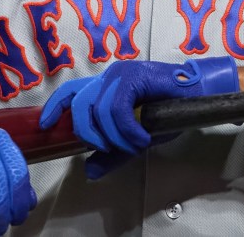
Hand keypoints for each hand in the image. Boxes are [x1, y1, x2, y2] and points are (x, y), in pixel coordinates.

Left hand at [38, 57, 237, 178]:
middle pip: (80, 106)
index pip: (71, 92)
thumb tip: (89, 171)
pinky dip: (128, 129)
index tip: (45, 125)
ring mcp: (121, 73)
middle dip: (91, 134)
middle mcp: (109, 76)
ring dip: (116, 136)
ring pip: (99, 111)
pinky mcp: (134, 76)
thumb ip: (113, 153)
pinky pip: (118, 108)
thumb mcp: (134, 138)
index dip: (54, 107)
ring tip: (137, 143)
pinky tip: (142, 137)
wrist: (198, 97)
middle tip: (114, 147)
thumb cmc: (169, 112)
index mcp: (105, 87)